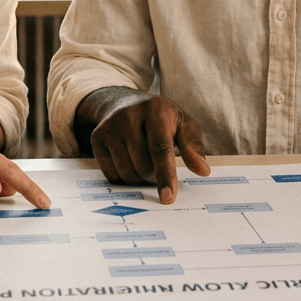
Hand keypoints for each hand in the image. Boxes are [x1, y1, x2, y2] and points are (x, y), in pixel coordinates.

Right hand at [85, 89, 210, 203]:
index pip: (160, 148)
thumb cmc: (160, 117)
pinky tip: (128, 159)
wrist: (124, 103)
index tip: (168, 197)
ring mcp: (110, 126)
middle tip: (158, 165)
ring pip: (127, 174)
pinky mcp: (96, 137)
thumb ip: (193, 146)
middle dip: (154, 175)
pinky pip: (112, 175)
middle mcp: (129, 115)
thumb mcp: (182, 123)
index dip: (165, 175)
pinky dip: (124, 176)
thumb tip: (203, 170)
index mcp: (155, 109)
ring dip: (140, 178)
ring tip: (144, 160)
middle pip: (143, 166)